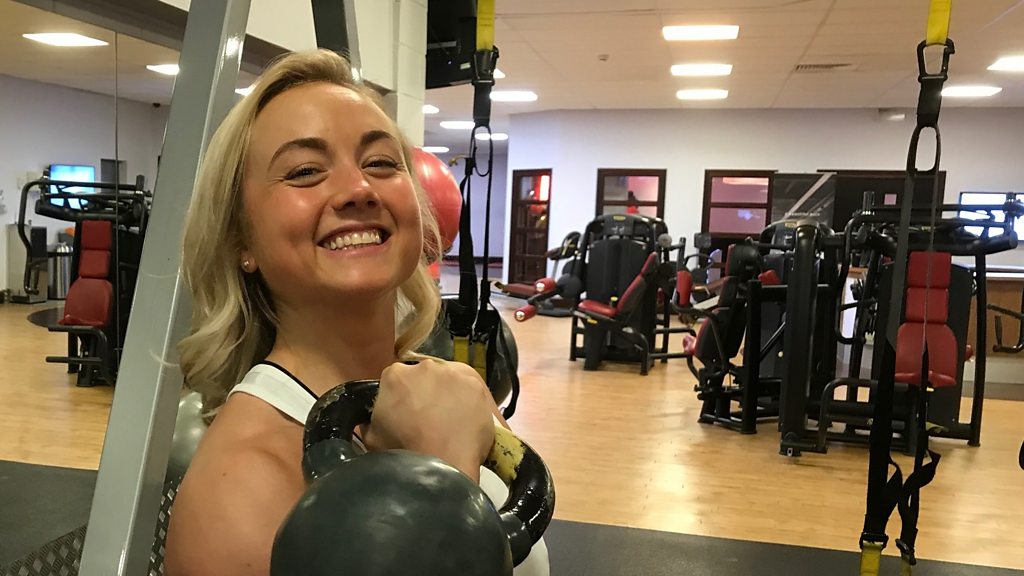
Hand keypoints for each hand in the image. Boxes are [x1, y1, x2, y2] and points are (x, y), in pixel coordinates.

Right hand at [362, 360, 495, 481]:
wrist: (441, 465)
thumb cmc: (404, 453)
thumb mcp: (372, 437)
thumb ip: (371, 421)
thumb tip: (372, 420)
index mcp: (394, 375)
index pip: (397, 380)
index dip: (403, 397)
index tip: (408, 413)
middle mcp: (424, 366)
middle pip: (425, 377)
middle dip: (427, 393)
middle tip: (429, 419)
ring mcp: (453, 373)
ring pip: (451, 381)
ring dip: (450, 395)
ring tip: (451, 422)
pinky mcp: (476, 384)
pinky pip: (472, 392)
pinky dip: (471, 404)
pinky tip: (467, 422)